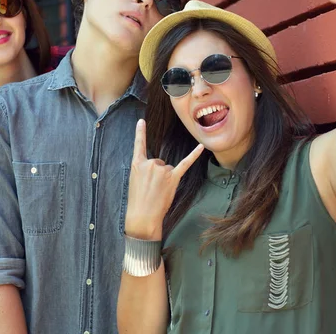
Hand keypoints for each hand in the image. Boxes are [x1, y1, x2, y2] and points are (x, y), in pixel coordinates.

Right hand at [124, 119, 203, 240]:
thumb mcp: (134, 182)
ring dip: (166, 181)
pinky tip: (201, 147)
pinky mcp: (173, 178)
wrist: (142, 216)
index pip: (139, 145)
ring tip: (158, 192)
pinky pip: (185, 163)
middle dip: (157, 176)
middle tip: (151, 190)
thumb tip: (158, 169)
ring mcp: (162, 170)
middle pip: (159, 163)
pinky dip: (194, 155)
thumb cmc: (138, 201)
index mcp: (137, 164)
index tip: (142, 121)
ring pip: (168, 169)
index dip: (140, 132)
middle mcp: (150, 163)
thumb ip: (144, 171)